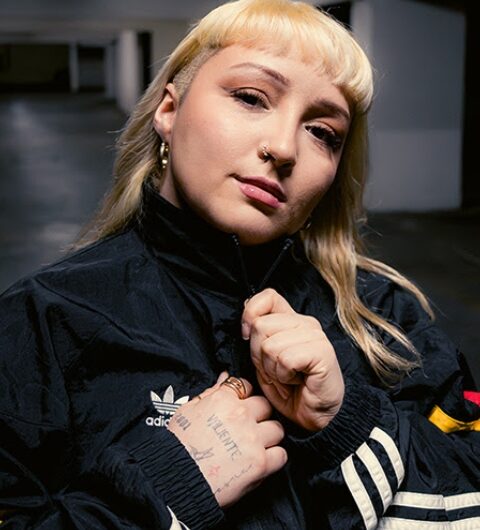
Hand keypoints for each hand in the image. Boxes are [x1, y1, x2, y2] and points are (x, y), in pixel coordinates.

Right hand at [168, 372, 286, 507]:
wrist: (176, 480)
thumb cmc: (178, 446)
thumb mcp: (188, 410)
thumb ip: (211, 392)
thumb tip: (225, 377)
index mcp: (223, 400)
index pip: (246, 386)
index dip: (245, 397)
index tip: (242, 406)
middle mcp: (241, 415)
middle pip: (266, 406)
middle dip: (259, 416)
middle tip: (249, 428)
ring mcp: (253, 439)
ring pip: (277, 429)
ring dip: (269, 437)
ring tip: (255, 446)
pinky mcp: (260, 463)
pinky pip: (281, 455)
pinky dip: (274, 458)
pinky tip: (260, 461)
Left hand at [242, 288, 343, 430]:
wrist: (314, 418)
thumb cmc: (290, 390)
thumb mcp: (264, 359)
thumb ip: (257, 335)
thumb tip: (246, 318)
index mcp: (291, 320)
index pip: (268, 297)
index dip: (250, 314)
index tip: (247, 336)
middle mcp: (305, 323)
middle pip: (261, 326)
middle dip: (258, 355)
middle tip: (275, 371)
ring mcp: (316, 336)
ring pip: (270, 345)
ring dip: (272, 370)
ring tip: (286, 378)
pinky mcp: (322, 352)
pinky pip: (285, 359)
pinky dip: (283, 376)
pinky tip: (295, 382)